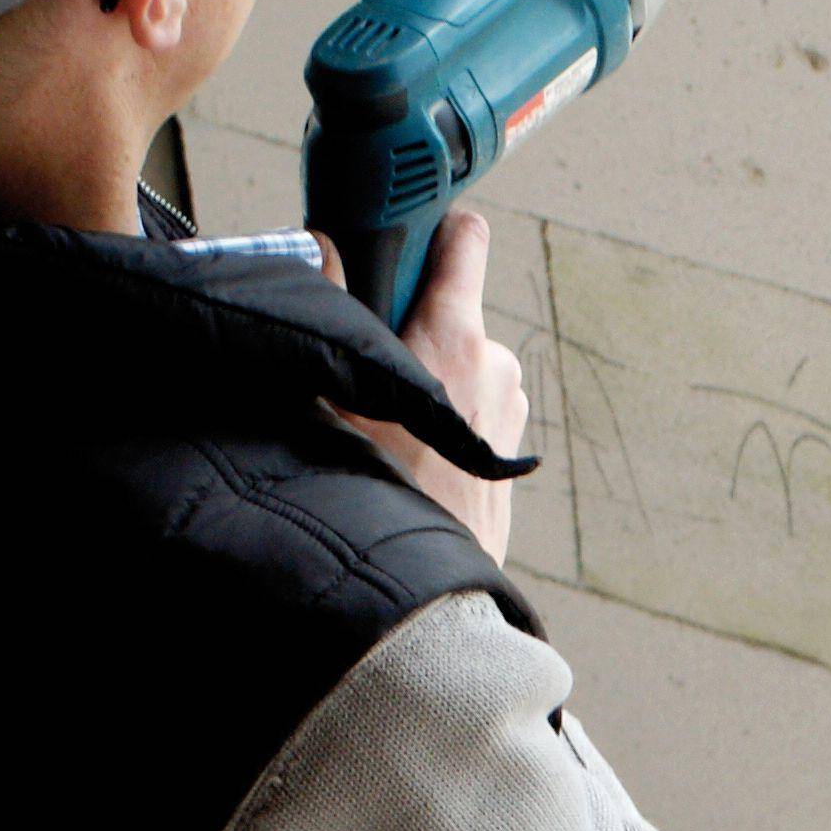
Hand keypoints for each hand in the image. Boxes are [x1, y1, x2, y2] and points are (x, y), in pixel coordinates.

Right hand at [322, 210, 526, 561]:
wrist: (427, 601)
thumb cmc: (380, 504)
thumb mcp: (329, 400)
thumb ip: (328, 309)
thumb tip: (320, 244)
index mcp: (456, 339)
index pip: (463, 241)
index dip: (432, 229)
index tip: (404, 233)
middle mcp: (497, 366)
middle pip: (446, 313)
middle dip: (407, 330)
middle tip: (359, 375)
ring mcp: (510, 410)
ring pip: (456, 367)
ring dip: (421, 382)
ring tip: (379, 431)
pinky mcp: (509, 451)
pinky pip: (469, 411)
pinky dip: (439, 421)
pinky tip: (404, 462)